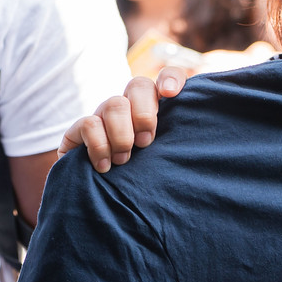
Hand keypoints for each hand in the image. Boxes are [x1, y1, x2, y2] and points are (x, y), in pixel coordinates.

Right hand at [58, 64, 194, 171]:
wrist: (101, 203)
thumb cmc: (141, 181)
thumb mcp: (163, 164)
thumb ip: (177, 149)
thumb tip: (203, 146)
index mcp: (154, 110)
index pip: (166, 78)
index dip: (170, 78)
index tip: (171, 94)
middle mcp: (129, 106)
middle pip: (138, 84)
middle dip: (145, 115)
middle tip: (146, 144)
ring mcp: (102, 116)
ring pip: (114, 103)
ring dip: (122, 135)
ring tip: (124, 161)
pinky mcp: (78, 130)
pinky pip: (89, 124)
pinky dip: (100, 147)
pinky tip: (105, 166)